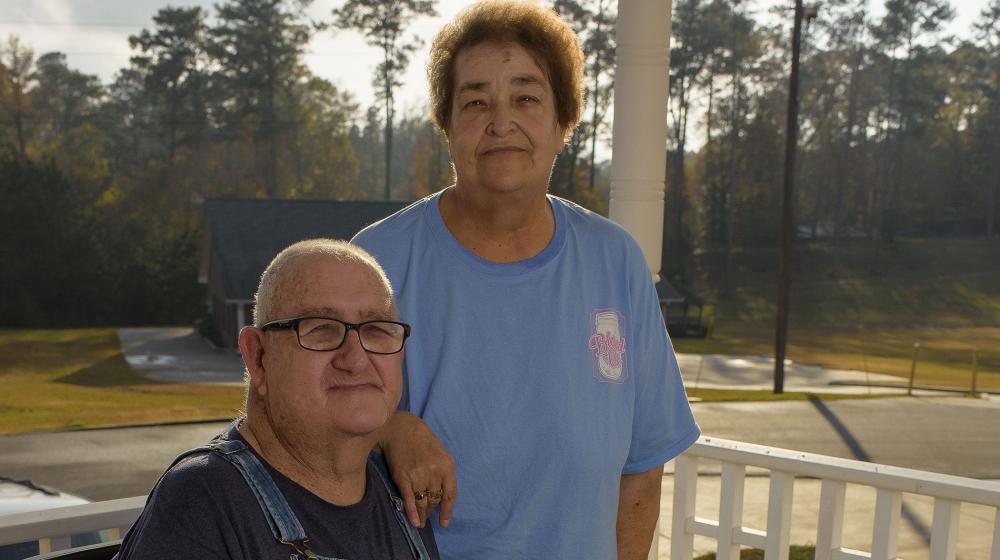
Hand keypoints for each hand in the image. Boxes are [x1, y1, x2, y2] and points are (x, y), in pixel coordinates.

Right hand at [380, 412, 456, 527]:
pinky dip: (411, 512)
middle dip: (431, 511)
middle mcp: (433, 471)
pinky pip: (409, 499)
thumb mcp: (441, 453)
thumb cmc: (423, 441)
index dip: (447, 511)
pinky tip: (413, 521)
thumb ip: (444, 473)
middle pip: (434, 500)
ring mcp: (418, 475)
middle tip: (427, 517)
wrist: (401, 429)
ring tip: (420, 521)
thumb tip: (443, 496)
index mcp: (446, 465)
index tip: (444, 523)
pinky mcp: (402, 477)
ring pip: (422, 502)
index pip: (450, 494)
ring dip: (422, 514)